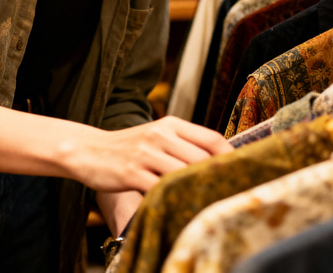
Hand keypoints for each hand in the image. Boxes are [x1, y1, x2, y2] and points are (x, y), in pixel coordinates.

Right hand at [59, 116, 231, 193]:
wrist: (88, 150)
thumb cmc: (128, 148)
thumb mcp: (156, 137)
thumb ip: (183, 145)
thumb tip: (219, 162)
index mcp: (170, 124)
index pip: (211, 138)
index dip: (231, 156)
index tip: (244, 173)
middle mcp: (160, 134)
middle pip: (202, 159)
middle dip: (218, 178)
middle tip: (230, 194)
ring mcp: (146, 154)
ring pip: (184, 174)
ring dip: (198, 190)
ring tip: (209, 204)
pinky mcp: (132, 173)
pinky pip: (161, 189)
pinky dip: (173, 199)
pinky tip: (179, 207)